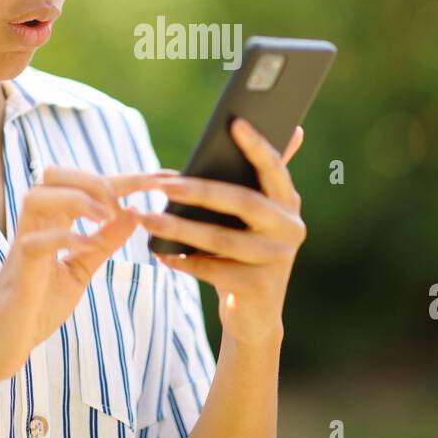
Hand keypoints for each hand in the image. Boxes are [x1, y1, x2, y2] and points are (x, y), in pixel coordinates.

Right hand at [0, 166, 174, 383]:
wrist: (0, 349)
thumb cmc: (35, 309)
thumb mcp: (79, 271)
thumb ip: (103, 243)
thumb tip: (133, 214)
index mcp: (50, 224)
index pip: (88, 188)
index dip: (127, 179)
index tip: (164, 177)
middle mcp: (34, 227)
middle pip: (54, 175)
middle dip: (97, 179)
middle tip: (128, 203)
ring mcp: (22, 246)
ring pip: (38, 196)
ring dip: (77, 198)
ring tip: (108, 214)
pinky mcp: (18, 272)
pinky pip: (36, 242)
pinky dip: (66, 237)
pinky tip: (90, 244)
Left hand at [139, 120, 305, 348]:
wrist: (254, 315)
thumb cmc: (245, 252)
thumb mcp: (255, 217)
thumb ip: (260, 177)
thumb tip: (289, 128)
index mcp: (289, 203)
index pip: (275, 167)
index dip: (256, 145)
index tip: (234, 122)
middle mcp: (290, 229)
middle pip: (243, 202)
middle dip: (198, 191)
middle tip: (161, 184)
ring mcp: (277, 260)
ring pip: (221, 238)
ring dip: (179, 227)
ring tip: (147, 219)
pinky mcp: (258, 288)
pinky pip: (212, 268)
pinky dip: (182, 260)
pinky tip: (160, 252)